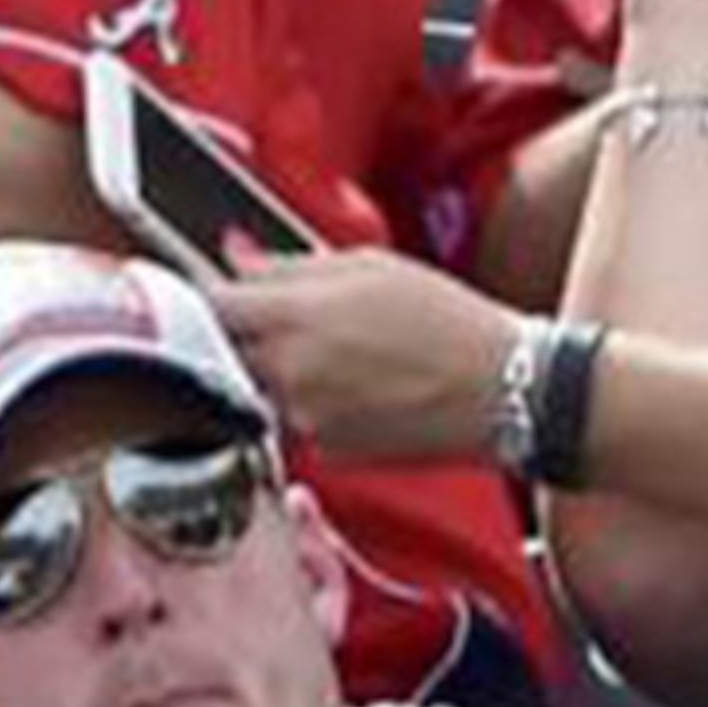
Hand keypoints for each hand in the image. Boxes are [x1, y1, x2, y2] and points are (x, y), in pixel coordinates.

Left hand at [205, 251, 523, 463]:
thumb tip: (236, 255)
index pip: (209, 304)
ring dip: (281, 366)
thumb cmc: (448, 321)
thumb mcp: (367, 266)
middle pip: (227, 351)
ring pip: (263, 387)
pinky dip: (314, 399)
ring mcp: (307, 419)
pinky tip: (360, 383)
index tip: (209, 285)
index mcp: (294, 318)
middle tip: (284, 314)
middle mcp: (290, 374)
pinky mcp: (329, 450)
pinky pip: (298, 418)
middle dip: (244, 331)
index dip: (203, 292)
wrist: (504, 390)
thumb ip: (287, 265)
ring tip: (340, 348)